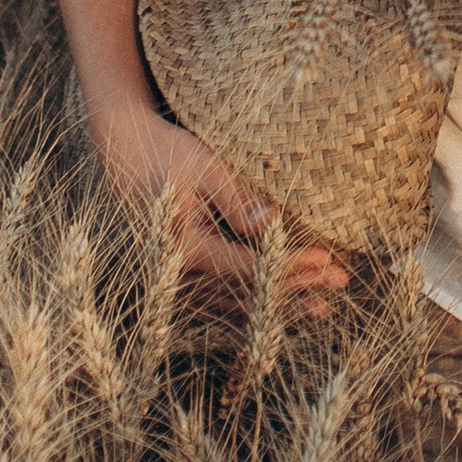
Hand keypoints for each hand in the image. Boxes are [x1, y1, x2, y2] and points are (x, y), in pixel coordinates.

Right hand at [95, 105, 343, 301]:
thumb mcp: (205, 166)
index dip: (291, 267)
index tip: (327, 260)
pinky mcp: (178, 277)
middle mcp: (178, 275)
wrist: (123, 151)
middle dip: (296, 290)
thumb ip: (238, 200)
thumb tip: (273, 226)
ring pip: (235, 305)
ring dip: (278, 306)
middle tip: (339, 284)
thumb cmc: (166, 152)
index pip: (249, 267)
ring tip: (321, 306)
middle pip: (247, 293)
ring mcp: (175, 281)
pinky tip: (278, 311)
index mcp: (184, 248)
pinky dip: (252, 307)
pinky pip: (219, 302)